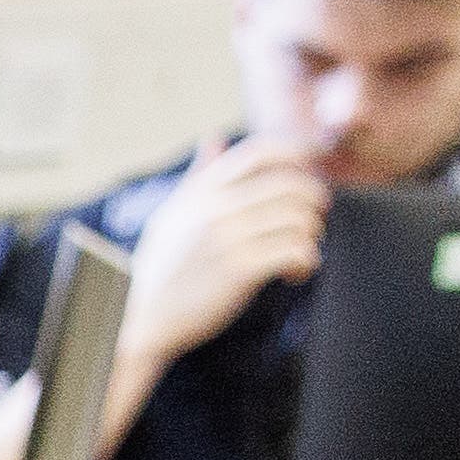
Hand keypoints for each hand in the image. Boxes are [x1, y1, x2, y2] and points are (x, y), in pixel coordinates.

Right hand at [126, 136, 331, 364]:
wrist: (144, 320)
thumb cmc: (160, 269)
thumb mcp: (172, 215)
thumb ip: (198, 177)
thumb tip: (215, 139)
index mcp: (203, 191)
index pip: (261, 151)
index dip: (295, 153)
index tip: (307, 168)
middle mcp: (216, 208)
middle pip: (292, 184)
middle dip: (315, 200)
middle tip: (312, 219)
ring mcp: (228, 238)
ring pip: (300, 219)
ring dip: (311, 235)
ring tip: (300, 250)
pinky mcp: (240, 270)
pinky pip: (296, 251)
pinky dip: (306, 262)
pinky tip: (295, 273)